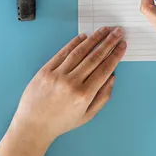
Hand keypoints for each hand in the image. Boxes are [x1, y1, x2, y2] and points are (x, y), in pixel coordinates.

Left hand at [10, 27, 126, 141]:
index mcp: (84, 95)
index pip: (104, 69)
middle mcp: (71, 83)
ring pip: (79, 52)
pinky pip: (62, 53)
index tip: (122, 45)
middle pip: (94, 57)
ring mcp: (57, 75)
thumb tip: (112, 76)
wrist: (33, 125)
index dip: (115, 55)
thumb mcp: (87, 115)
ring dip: (94, 39)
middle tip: (117, 32)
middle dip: (108, 42)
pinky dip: (74, 43)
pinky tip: (84, 37)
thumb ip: (103, 96)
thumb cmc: (61, 122)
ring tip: (104, 30)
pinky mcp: (45, 70)